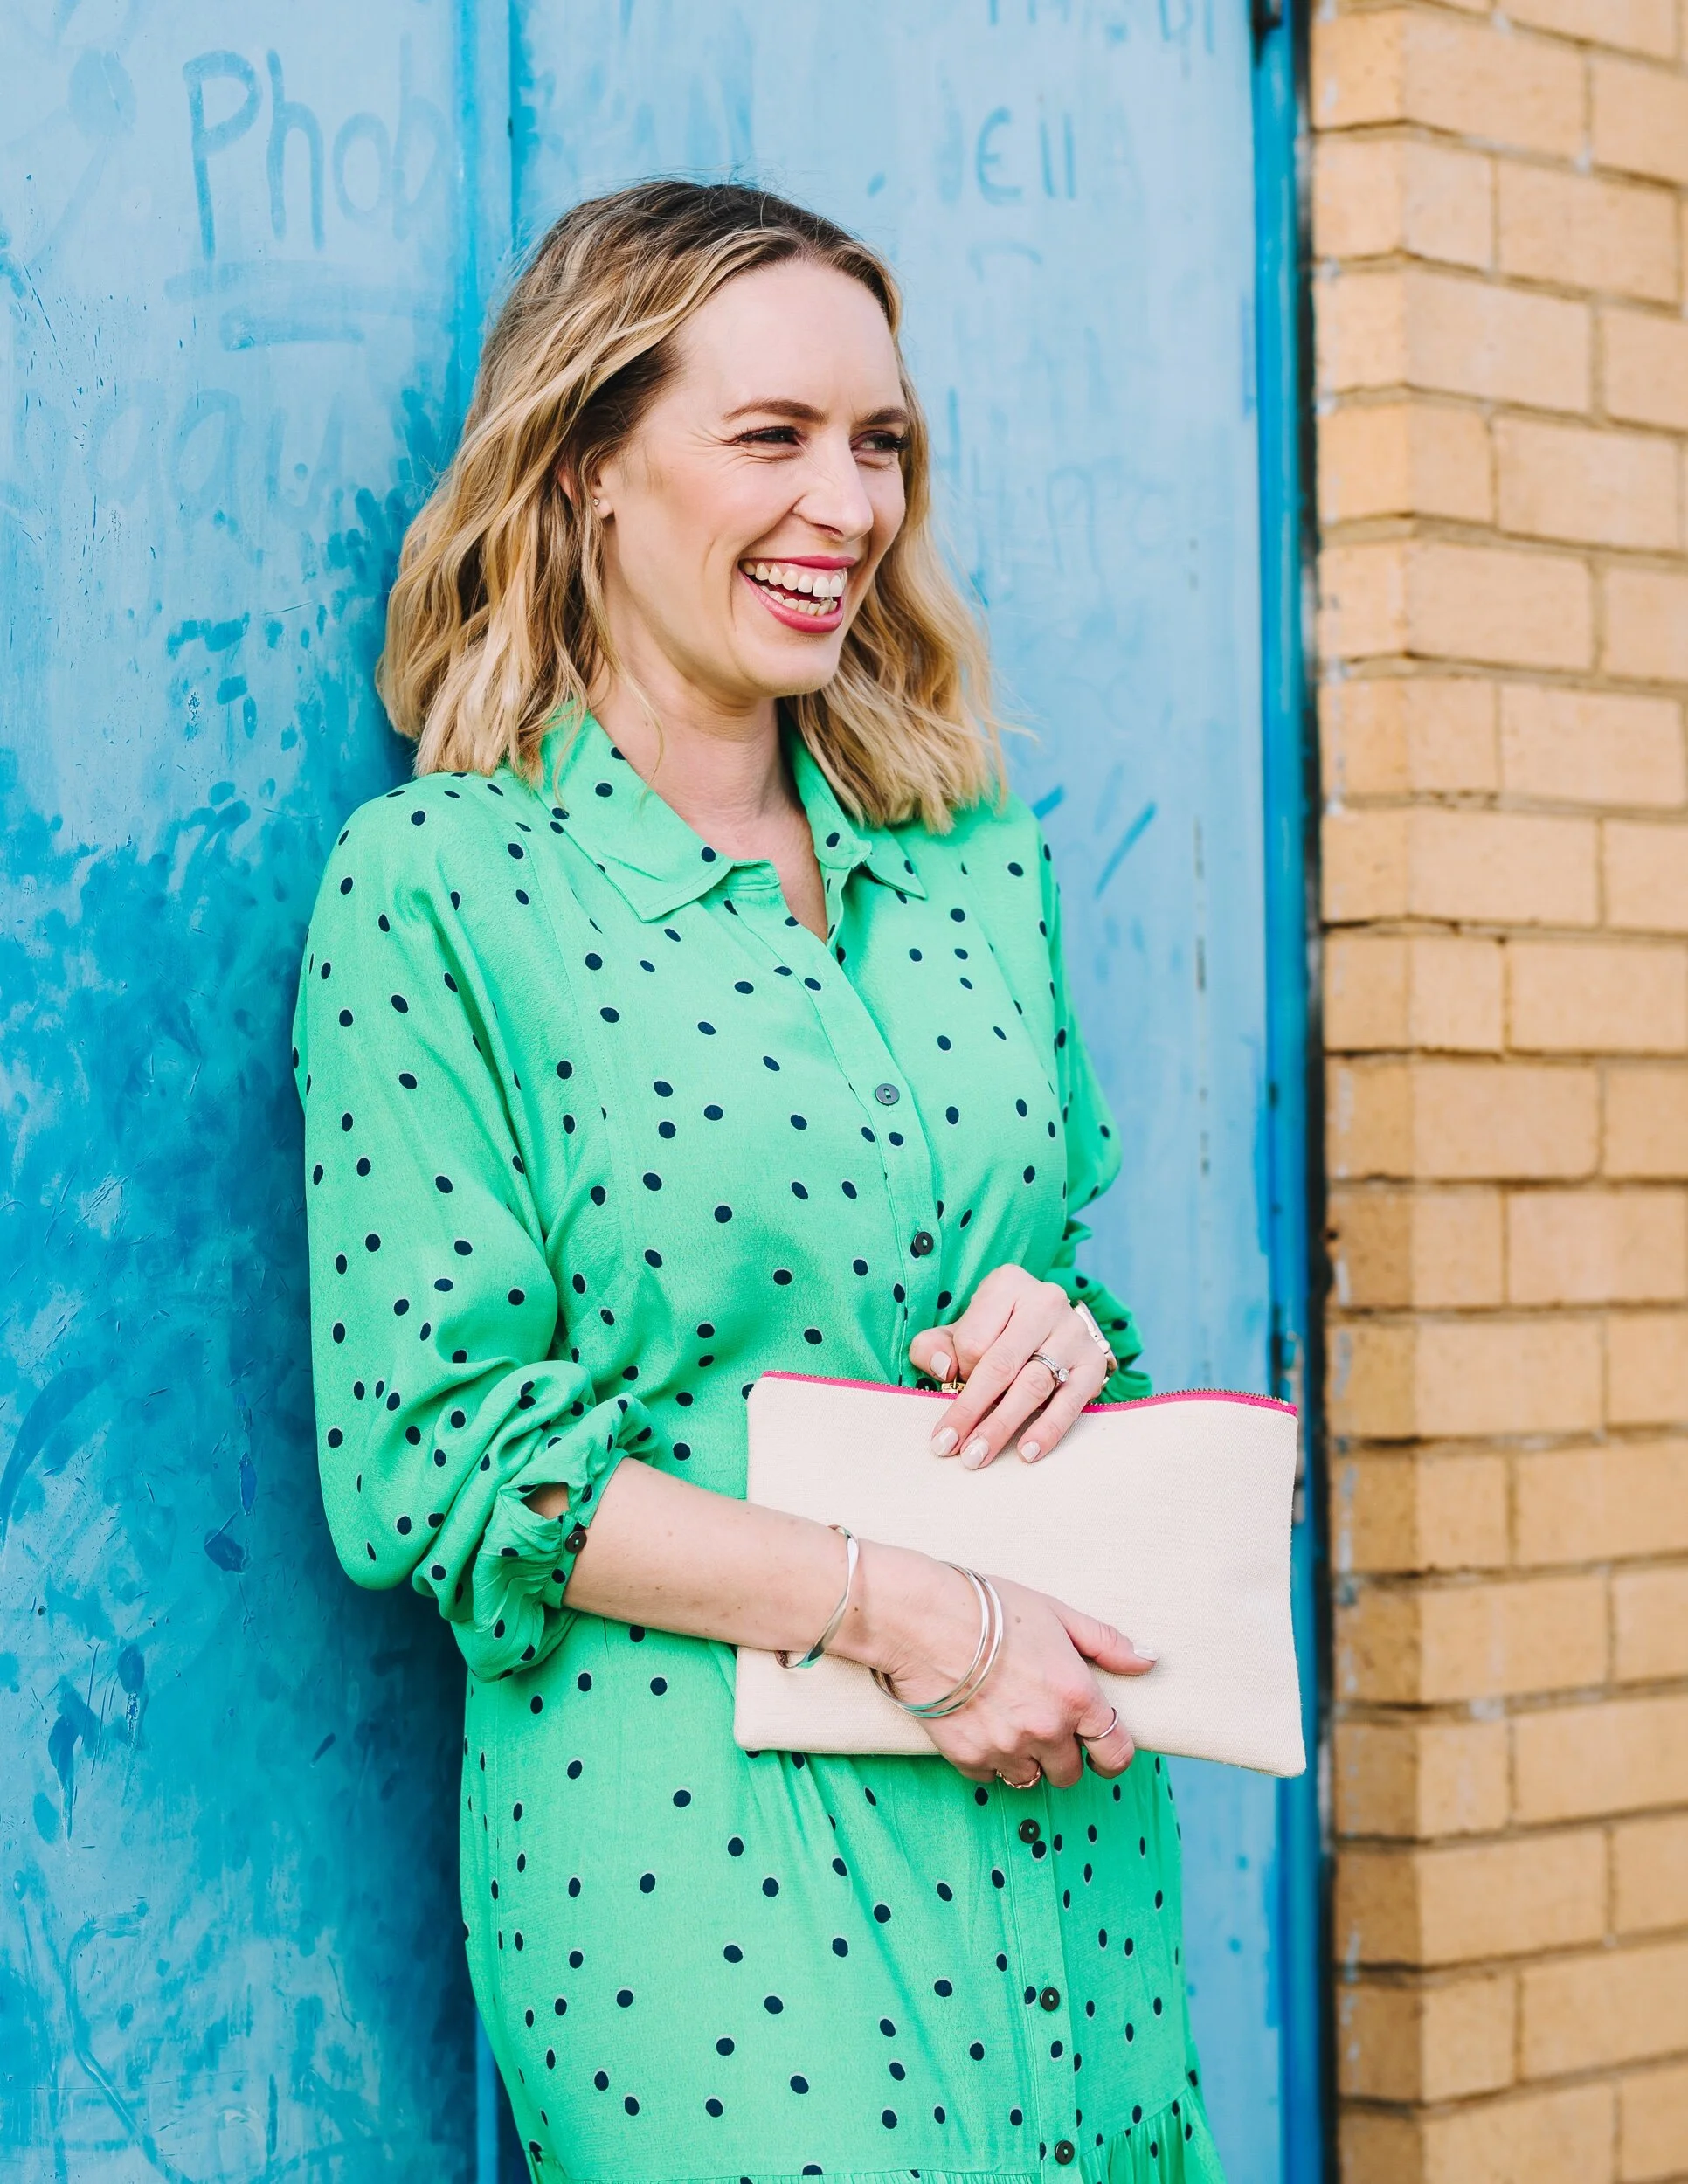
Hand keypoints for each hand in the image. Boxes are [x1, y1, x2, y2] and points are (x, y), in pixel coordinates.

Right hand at [862, 1555, 1155, 1787]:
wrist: (921, 1618)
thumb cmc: (990, 1608)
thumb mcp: (1057, 1615)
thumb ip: (1106, 1644)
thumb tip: (1148, 1660)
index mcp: (1076, 1697)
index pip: (1116, 1754)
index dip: (1111, 1756)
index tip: (1100, 1751)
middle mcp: (1047, 1730)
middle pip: (1070, 1773)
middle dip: (1062, 1753)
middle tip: (1040, 1722)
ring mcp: (1007, 1747)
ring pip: (1029, 1778)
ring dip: (1024, 1758)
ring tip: (1006, 1720)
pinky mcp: (968, 1757)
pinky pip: (989, 1774)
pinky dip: (987, 1758)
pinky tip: (977, 1723)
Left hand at [908, 1263, 1111, 1466]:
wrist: (1045, 1329)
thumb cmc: (992, 1333)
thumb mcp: (955, 1331)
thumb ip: (933, 1347)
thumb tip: (944, 1368)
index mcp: (1007, 1286)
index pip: (973, 1340)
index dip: (959, 1372)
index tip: (952, 1388)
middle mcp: (1045, 1301)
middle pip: (1002, 1364)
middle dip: (971, 1410)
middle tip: (949, 1447)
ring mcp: (1074, 1332)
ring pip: (1034, 1385)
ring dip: (1003, 1426)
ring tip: (978, 1456)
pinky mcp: (1094, 1362)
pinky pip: (1071, 1402)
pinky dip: (1048, 1429)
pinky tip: (1028, 1453)